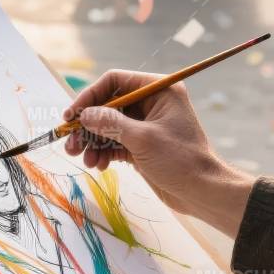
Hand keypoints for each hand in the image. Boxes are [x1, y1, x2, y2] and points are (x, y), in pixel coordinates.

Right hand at [61, 69, 252, 230]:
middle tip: (70, 143)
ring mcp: (146, 124)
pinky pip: (115, 142)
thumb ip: (111, 123)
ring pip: (109, 126)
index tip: (72, 116)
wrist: (203, 192)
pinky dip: (104, 152)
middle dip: (88, 124)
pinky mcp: (142, 144)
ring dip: (93, 141)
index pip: (116, 81)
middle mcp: (151, 103)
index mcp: (159, 90)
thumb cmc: (180, 160)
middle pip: (109, 105)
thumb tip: (85, 114)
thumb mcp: (143, 139)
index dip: (90, 96)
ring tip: (82, 158)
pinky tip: (98, 164)